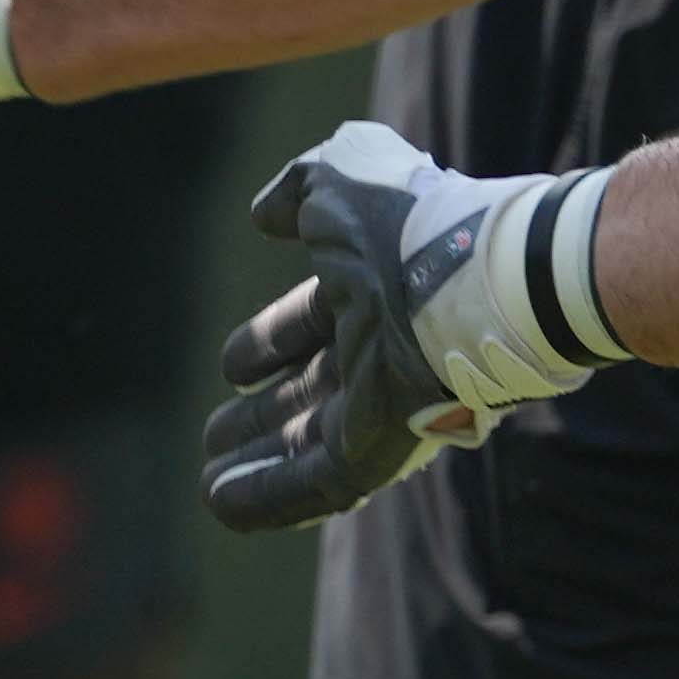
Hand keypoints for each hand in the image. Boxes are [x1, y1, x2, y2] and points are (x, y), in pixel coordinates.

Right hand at [192, 119, 629, 532]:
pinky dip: (268, 495)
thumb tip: (264, 214)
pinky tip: (221, 505)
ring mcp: (382, 404)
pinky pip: (318, 485)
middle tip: (216, 432)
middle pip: (311, 392)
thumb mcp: (342, 174)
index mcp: (372, 288)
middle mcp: (380, 349)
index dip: (271, 342)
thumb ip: (299, 188)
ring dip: (257, 464)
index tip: (231, 367)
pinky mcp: (380, 450)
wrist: (469, 271)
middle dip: (263, 414)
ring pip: (309, 445)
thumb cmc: (408, 220)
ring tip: (209, 481)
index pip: (314, 323)